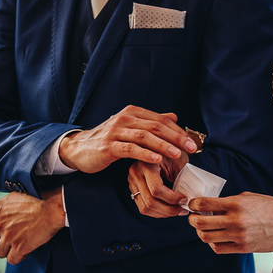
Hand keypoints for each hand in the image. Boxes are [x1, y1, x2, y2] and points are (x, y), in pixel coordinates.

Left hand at [0, 188, 65, 264]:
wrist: (51, 210)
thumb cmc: (36, 202)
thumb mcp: (13, 198)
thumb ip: (2, 208)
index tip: (0, 232)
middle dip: (1, 241)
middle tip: (13, 238)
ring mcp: (7, 236)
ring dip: (9, 250)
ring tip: (19, 245)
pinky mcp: (18, 247)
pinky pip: (12, 259)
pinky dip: (19, 257)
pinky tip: (26, 250)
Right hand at [58, 107, 197, 173]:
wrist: (79, 148)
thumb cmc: (108, 140)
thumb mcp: (130, 128)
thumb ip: (151, 122)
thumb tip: (173, 115)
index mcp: (132, 112)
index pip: (160, 119)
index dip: (178, 130)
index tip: (192, 142)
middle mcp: (124, 118)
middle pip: (155, 126)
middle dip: (175, 137)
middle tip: (190, 147)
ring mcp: (115, 132)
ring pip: (144, 136)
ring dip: (163, 145)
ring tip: (177, 154)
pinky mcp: (108, 146)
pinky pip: (129, 149)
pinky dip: (144, 153)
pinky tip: (156, 159)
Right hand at [127, 153, 188, 217]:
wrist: (161, 144)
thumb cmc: (173, 152)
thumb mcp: (179, 161)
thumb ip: (183, 178)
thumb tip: (191, 198)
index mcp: (146, 163)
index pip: (156, 190)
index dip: (172, 199)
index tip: (185, 199)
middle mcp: (135, 172)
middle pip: (150, 202)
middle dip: (169, 210)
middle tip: (183, 210)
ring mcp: (132, 181)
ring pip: (145, 207)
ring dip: (163, 214)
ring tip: (176, 211)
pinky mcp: (133, 188)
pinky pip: (143, 206)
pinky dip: (156, 212)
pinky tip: (168, 209)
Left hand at [187, 193, 272, 253]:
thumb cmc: (272, 208)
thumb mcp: (249, 197)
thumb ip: (229, 202)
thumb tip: (211, 206)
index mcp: (236, 203)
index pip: (204, 204)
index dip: (193, 204)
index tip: (192, 205)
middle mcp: (235, 220)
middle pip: (200, 223)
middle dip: (192, 220)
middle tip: (193, 217)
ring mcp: (239, 236)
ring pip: (206, 238)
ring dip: (200, 233)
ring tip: (203, 229)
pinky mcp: (243, 248)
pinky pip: (219, 248)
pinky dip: (213, 243)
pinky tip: (216, 238)